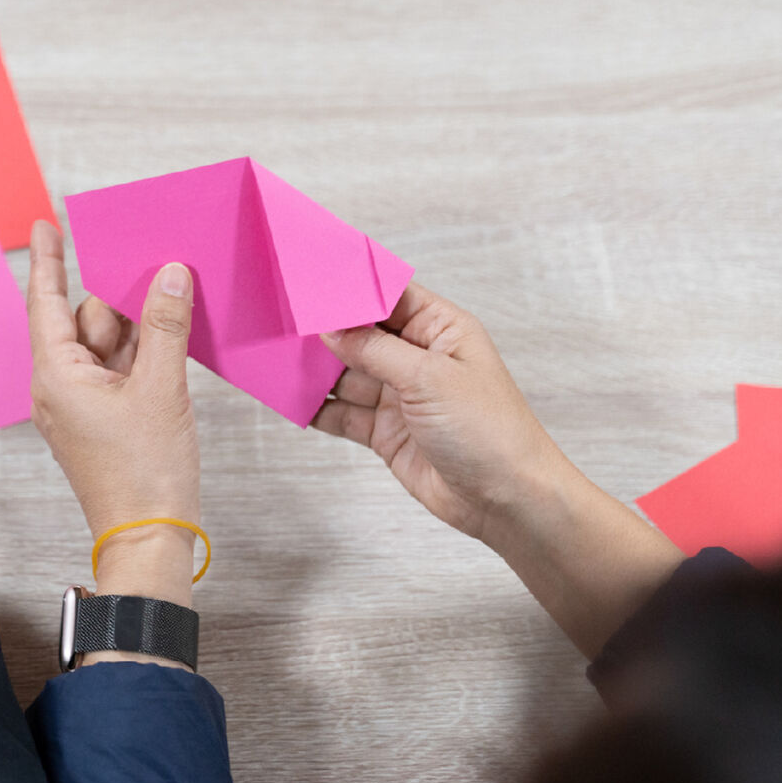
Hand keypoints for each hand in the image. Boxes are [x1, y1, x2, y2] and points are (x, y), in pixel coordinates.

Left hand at [26, 221, 199, 610]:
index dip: (48, 260)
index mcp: (56, 376)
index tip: (46, 223)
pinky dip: (142, 351)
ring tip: (175, 294)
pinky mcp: (104, 421)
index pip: (47, 302)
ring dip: (138, 323)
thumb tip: (170, 274)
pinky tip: (173, 332)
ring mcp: (82, 406)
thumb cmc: (143, 474)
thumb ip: (164, 325)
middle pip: (85, 320)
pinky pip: (119, 371)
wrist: (150, 539)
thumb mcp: (160, 387)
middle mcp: (60, 388)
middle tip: (157, 260)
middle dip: (119, 294)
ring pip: (107, 345)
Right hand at [317, 282, 682, 655]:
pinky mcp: (386, 431)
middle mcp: (419, 358)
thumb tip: (330, 328)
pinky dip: (318, 408)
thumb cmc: (490, 431)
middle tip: (281, 320)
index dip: (349, 289)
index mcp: (441, 329)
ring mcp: (401, 396)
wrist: (506, 500)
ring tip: (275, 359)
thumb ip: (375, 350)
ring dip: (315, 371)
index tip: (309, 282)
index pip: (387, 295)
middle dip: (324, 331)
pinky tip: (291, 400)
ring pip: (346, 374)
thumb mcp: (429, 378)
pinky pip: (342, 413)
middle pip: (360, 334)